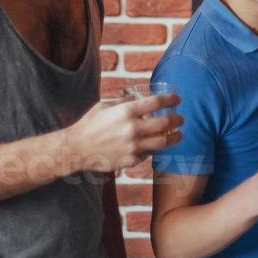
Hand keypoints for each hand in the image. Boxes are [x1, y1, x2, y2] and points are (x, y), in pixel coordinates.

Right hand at [67, 94, 182, 173]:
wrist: (76, 149)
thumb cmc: (89, 124)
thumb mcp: (106, 106)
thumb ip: (125, 102)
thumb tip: (141, 98)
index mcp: (126, 111)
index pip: (157, 102)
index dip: (171, 100)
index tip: (177, 99)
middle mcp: (132, 129)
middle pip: (165, 122)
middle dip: (177, 118)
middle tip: (181, 118)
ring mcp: (133, 146)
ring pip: (163, 142)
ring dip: (175, 137)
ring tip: (179, 134)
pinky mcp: (131, 160)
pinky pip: (149, 153)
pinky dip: (155, 148)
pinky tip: (157, 145)